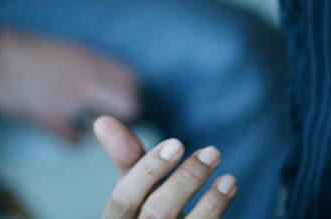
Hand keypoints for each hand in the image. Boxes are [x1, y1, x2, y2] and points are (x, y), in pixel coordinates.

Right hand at [0, 28, 139, 141]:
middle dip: (120, 112)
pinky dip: (70, 137)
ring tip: (82, 118)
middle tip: (104, 112)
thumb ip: (89, 64)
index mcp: (88, 58)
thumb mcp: (64, 48)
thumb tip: (109, 80)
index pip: (131, 78)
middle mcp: (85, 79)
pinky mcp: (49, 120)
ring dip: (96, 125)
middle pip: (129, 104)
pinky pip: (74, 140)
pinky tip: (62, 128)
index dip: (125, 90)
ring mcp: (68, 101)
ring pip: (105, 124)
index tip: (115, 95)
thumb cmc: (25, 51)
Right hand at [94, 116, 237, 218]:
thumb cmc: (144, 214)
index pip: (123, 198)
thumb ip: (126, 159)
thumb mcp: (133, 189)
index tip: (177, 142)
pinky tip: (228, 188)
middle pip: (155, 214)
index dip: (148, 170)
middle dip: (185, 180)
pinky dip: (217, 209)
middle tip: (212, 151)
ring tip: (228, 176)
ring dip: (211, 202)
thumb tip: (102, 121)